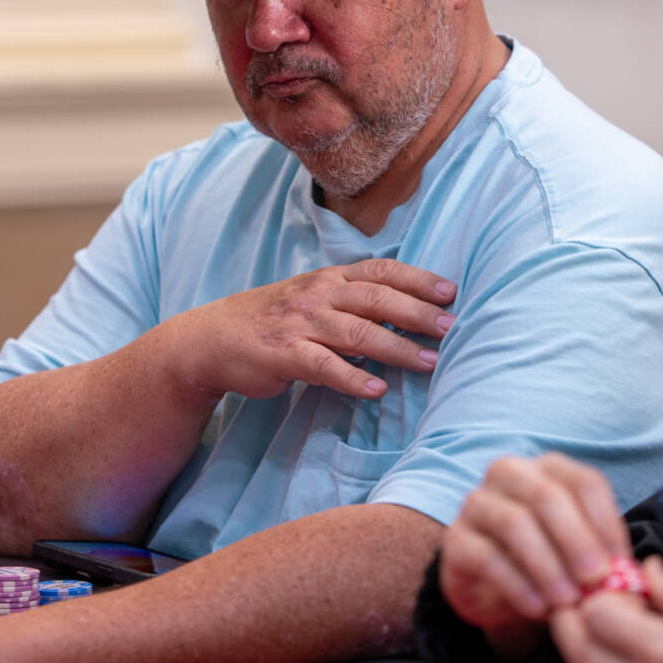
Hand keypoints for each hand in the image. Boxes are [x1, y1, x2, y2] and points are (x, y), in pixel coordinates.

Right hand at [162, 258, 456, 401]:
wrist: (210, 339)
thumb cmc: (273, 321)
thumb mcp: (313, 299)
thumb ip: (353, 303)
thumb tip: (406, 313)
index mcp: (328, 278)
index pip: (381, 271)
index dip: (418, 279)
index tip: (451, 292)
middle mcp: (318, 295)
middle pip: (376, 298)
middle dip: (418, 313)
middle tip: (452, 327)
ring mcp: (300, 324)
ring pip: (357, 333)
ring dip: (397, 348)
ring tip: (429, 362)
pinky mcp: (283, 355)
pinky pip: (323, 366)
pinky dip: (352, 379)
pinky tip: (377, 391)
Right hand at [439, 454, 630, 657]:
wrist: (498, 591)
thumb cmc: (549, 563)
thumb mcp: (579, 554)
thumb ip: (603, 555)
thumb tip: (632, 575)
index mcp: (549, 468)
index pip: (584, 481)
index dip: (606, 523)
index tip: (622, 564)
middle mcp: (509, 474)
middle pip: (546, 495)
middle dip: (576, 540)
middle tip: (596, 580)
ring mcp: (477, 503)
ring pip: (513, 523)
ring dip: (546, 565)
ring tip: (567, 601)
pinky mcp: (456, 540)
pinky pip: (486, 556)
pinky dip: (517, 585)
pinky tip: (538, 609)